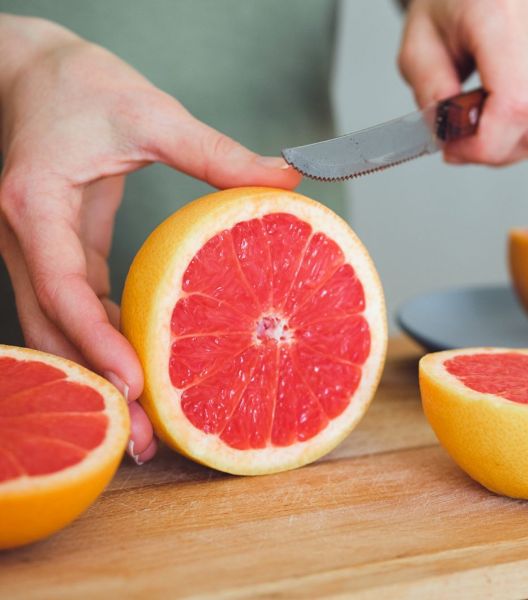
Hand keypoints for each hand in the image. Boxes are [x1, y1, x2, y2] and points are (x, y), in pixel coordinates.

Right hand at [0, 15, 300, 463]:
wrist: (29, 68)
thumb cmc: (80, 84)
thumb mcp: (151, 113)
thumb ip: (216, 152)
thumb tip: (284, 182)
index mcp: (36, 204)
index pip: (63, 286)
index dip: (97, 341)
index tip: (137, 382)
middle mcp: (23, 237)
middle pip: (53, 330)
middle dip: (96, 387)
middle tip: (143, 441)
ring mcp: (32, 249)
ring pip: (55, 330)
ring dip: (96, 378)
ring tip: (141, 430)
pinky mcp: (52, 251)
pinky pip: (70, 310)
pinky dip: (100, 345)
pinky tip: (137, 373)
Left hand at [398, 0, 527, 163]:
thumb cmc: (451, 7)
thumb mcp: (417, 46)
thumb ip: (430, 94)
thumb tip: (457, 138)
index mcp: (502, 10)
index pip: (518, 104)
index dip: (486, 145)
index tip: (456, 149)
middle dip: (498, 150)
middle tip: (468, 134)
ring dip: (519, 144)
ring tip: (492, 116)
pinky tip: (519, 109)